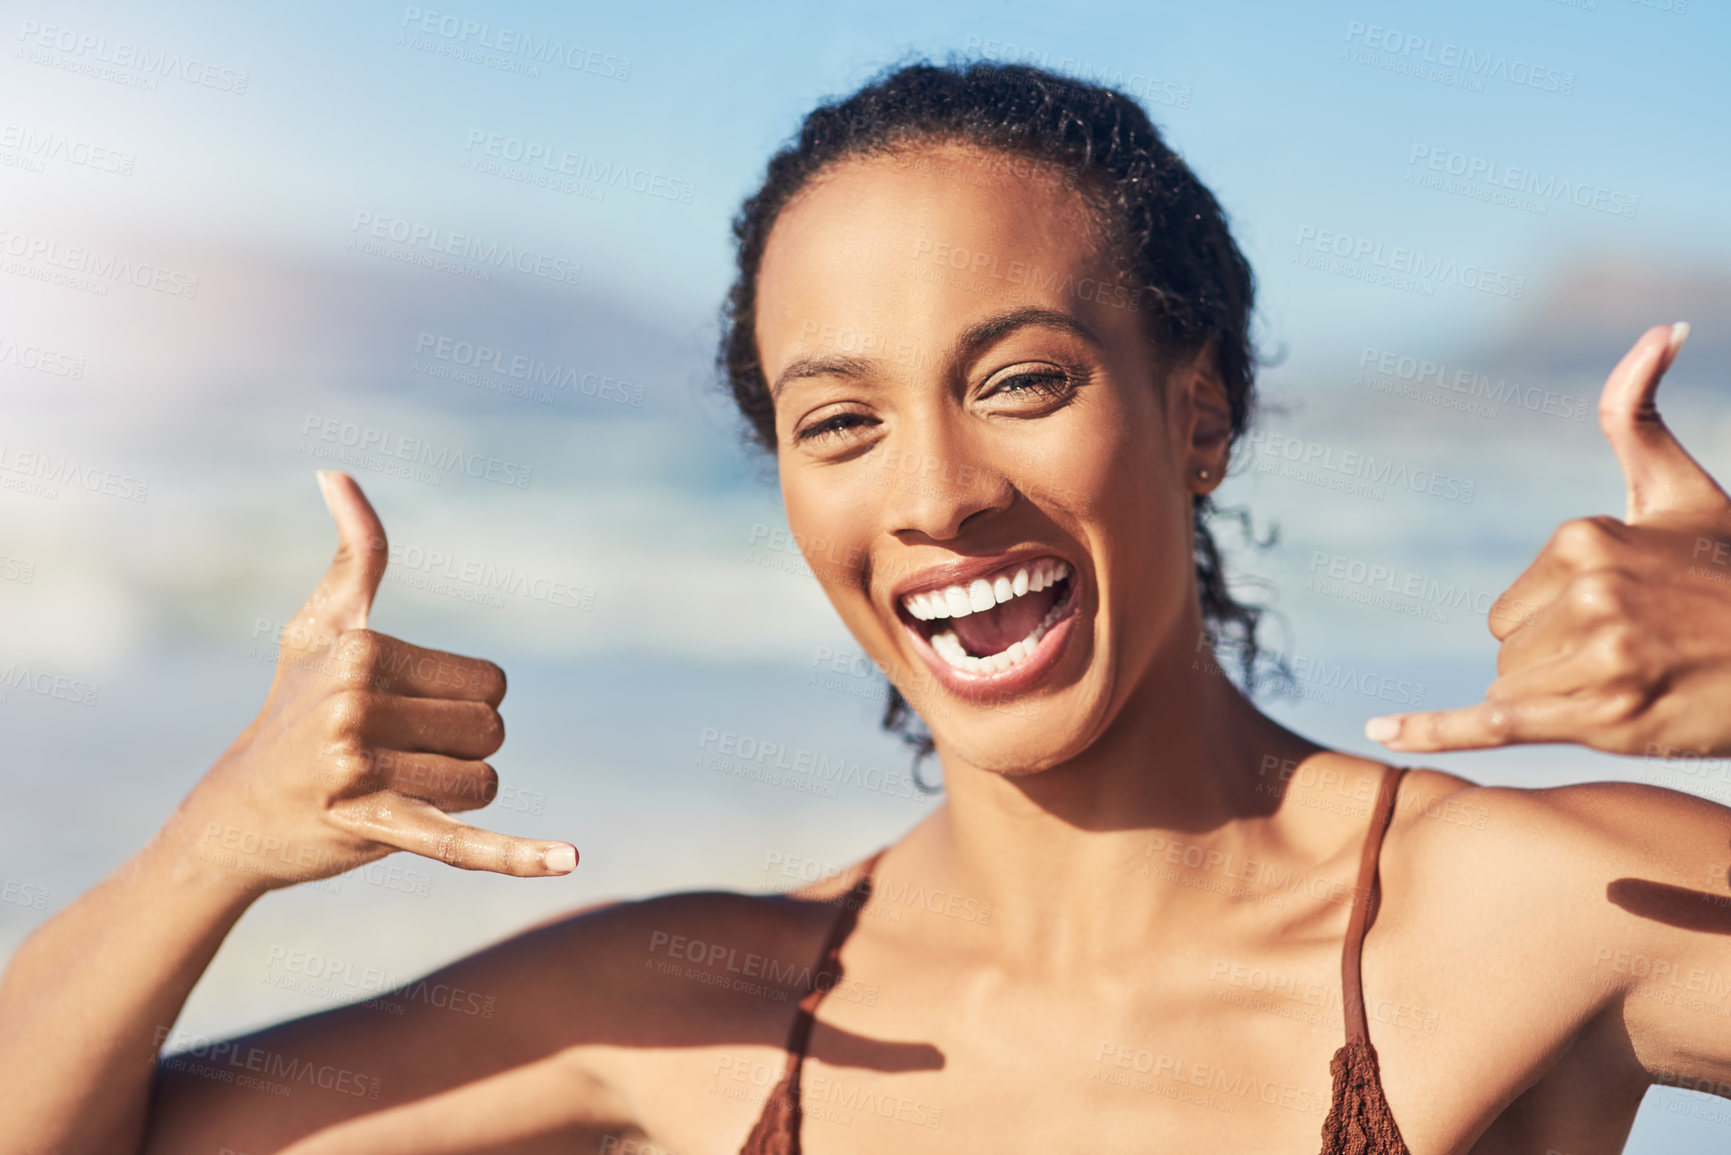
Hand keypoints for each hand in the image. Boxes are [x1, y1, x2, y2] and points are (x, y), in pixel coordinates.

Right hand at [164, 471, 576, 892]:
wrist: (234, 813)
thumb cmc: (290, 710)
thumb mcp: (318, 628)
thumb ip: (353, 556)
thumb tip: (336, 472)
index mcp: (364, 650)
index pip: (491, 683)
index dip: (465, 705)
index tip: (406, 712)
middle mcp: (357, 704)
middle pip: (491, 731)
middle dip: (461, 749)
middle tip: (397, 755)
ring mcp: (360, 768)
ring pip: (483, 782)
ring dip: (457, 794)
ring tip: (394, 787)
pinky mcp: (371, 827)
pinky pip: (461, 841)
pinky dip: (518, 854)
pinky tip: (570, 860)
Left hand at [1364, 323, 1730, 757]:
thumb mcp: (1680, 490)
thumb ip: (1638, 416)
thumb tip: (1659, 329)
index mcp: (1584, 537)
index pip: (1509, 610)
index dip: (1555, 627)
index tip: (1623, 622)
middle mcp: (1587, 590)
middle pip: (1508, 652)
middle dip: (1556, 666)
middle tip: (1635, 658)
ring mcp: (1598, 654)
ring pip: (1514, 692)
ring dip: (1562, 703)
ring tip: (1637, 687)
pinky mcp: (1605, 715)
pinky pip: (1493, 723)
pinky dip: (1432, 731)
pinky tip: (1378, 731)